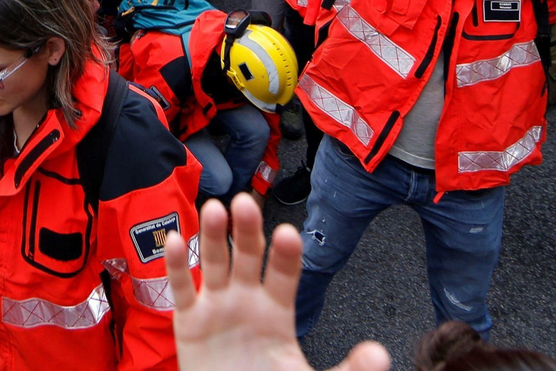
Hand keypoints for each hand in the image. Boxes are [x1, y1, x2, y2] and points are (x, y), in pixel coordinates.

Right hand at [166, 194, 387, 370]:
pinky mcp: (189, 321)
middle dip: (246, 230)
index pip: (284, 274)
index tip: (288, 233)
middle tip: (246, 202)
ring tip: (213, 209)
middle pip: (247, 256)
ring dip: (212, 236)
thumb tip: (380, 354)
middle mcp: (246, 300)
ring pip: (214, 263)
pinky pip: (181, 289)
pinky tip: (175, 241)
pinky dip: (176, 266)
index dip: (285, 254)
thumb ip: (348, 369)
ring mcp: (217, 307)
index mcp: (277, 310)